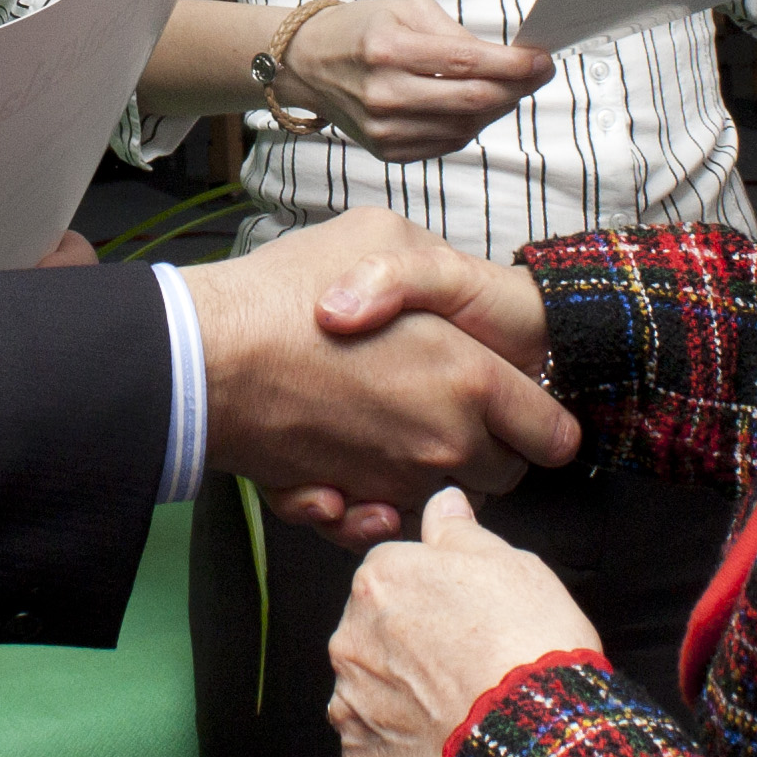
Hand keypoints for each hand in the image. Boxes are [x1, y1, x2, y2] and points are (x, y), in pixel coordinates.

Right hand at [274, 231, 558, 541]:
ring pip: (442, 500)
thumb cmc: (288, 293)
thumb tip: (453, 304)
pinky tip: (346, 463)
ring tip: (393, 429)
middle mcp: (444, 443)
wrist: (203, 359)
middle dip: (491, 451)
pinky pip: (382, 521)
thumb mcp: (382, 235)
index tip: (526, 412)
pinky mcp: (346, 506)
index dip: (544, 422)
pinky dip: (370, 504)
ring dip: (429, 476)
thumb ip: (437, 269)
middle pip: (504, 476)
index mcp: (471, 380)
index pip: (552, 434)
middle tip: (456, 413)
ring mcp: (395, 481)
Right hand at [287, 0, 557, 162]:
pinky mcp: (387, 151)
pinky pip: (447, 144)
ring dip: (498, 108)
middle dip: (517, 88)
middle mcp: (385, 94)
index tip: (542, 59)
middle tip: (539, 74)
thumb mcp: (405, 11)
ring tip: (511, 88)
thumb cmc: (359, 30)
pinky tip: (478, 107)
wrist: (305, 65)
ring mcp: (385, 129)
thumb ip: (455, 34)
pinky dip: (472, 126)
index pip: (468, 62)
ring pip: (465, 126)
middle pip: (473, 100)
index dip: (514, 65)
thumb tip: (506, 58)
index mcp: (389, 50)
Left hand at [328, 488, 603, 756]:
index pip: (392, 581)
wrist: (532, 735)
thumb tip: (443, 502)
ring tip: (460, 716)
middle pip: (375, 638)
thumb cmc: (526, 647)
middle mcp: (350, 638)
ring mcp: (350, 705)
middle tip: (466, 669)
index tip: (466, 621)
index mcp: (379, 580)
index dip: (434, 602)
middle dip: (410, 653)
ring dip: (403, 705)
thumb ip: (459, 531)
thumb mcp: (509, 563)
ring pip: (371, 698)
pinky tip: (445, 752)